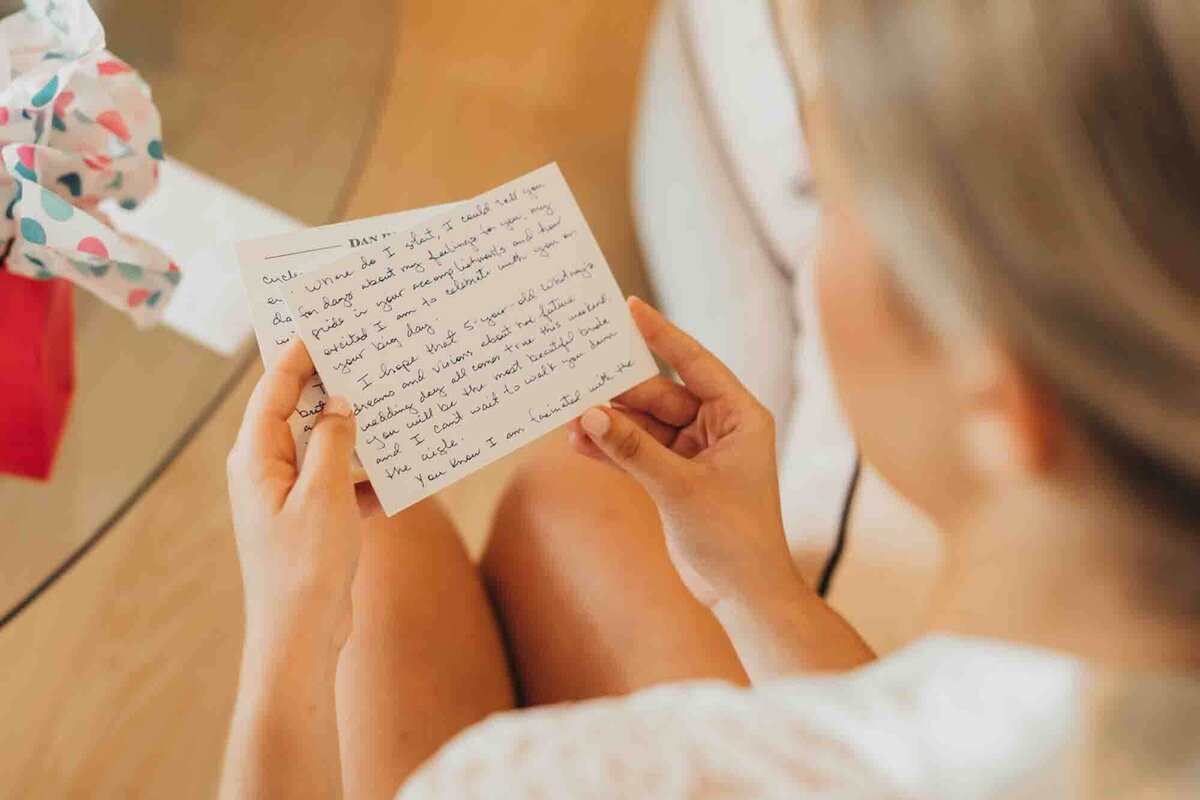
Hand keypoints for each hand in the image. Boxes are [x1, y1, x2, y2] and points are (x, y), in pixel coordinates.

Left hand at [226, 337, 365, 654]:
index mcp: (256, 459)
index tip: (323, 327)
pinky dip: (368, 473)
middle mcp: (268, 472)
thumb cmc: (303, 567)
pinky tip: (401, 468)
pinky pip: (343, 481)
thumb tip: (340, 403)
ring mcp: (292, 496)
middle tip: (363, 355)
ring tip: (389, 402)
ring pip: (326, 447)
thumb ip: (333, 442)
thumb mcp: (323, 495)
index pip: (273, 392)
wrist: (301, 637)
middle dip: (330, 386)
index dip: (296, 357)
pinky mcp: (315, 519)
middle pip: (299, 414)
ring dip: (356, 430)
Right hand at [569, 298, 795, 609]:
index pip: (694, 363)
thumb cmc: (733, 537)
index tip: (630, 307)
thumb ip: (634, 449)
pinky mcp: (676, 476)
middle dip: (619, 396)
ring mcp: (696, 452)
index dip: (662, 335)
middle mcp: (719, 427)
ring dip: (610, 426)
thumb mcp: (679, 487)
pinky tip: (579, 445)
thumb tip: (590, 414)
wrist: (743, 593)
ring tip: (567, 421)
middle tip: (576, 387)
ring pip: (644, 425)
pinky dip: (613, 450)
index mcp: (739, 415)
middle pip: (660, 395)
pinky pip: (639, 452)